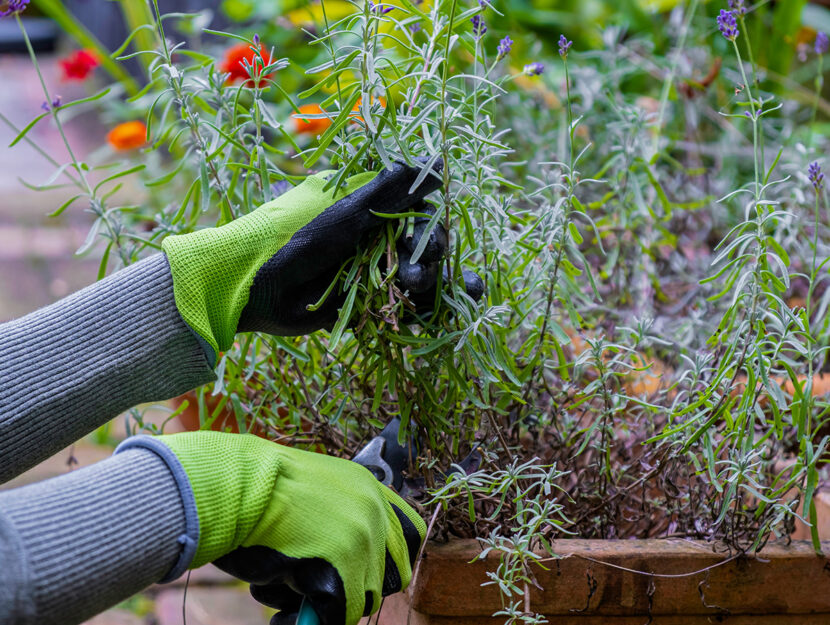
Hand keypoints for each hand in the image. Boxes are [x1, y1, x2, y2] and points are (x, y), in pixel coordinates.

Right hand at [121, 432, 424, 624]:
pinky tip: (284, 615)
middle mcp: (374, 513)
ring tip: (287, 594)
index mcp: (370, 489)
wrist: (236, 484)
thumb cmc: (259, 490)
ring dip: (329, 603)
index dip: (388, 560)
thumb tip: (345, 559)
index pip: (409, 534)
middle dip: (358, 589)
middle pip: (391, 574)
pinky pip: (339, 615)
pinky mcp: (343, 571)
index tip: (365, 575)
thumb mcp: (315, 492)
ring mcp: (362, 542)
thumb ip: (341, 518)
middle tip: (319, 591)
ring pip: (363, 599)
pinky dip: (310, 620)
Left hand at [163, 159, 479, 362]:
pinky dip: (418, 312)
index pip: (417, 212)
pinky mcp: (360, 301)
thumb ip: (390, 191)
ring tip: (418, 298)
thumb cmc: (290, 240)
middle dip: (427, 261)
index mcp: (368, 205)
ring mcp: (367, 269)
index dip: (430, 228)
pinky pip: (398, 305)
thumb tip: (440, 161)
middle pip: (421, 246)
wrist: (246, 290)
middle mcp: (372, 235)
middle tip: (415, 278)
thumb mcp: (344, 212)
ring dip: (428, 287)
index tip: (432, 245)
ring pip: (415, 277)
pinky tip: (434, 319)